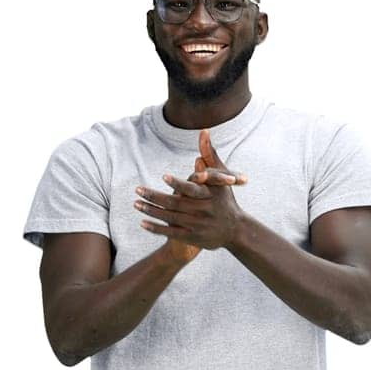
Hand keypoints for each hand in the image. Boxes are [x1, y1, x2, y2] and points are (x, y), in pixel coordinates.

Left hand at [135, 129, 247, 253]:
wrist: (235, 230)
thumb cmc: (225, 199)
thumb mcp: (221, 177)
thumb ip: (210, 155)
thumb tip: (204, 131)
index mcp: (209, 195)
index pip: (191, 189)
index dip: (178, 183)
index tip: (163, 177)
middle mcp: (202, 211)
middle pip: (173, 203)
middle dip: (153, 197)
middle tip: (138, 189)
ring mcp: (196, 226)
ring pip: (169, 218)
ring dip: (150, 211)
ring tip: (136, 204)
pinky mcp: (192, 238)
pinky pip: (170, 233)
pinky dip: (155, 228)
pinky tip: (142, 222)